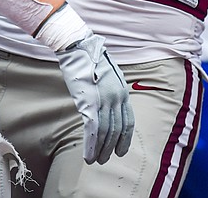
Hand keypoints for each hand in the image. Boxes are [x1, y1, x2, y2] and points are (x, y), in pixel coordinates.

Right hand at [56, 32, 134, 164]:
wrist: (78, 46)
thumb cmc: (89, 58)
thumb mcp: (108, 75)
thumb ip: (110, 91)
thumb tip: (107, 106)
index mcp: (122, 91)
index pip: (128, 121)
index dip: (125, 138)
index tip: (121, 150)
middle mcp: (117, 97)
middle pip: (117, 130)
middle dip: (112, 147)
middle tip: (106, 160)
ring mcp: (104, 100)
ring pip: (105, 132)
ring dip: (101, 150)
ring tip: (96, 161)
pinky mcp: (89, 102)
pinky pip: (92, 129)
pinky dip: (90, 145)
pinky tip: (88, 155)